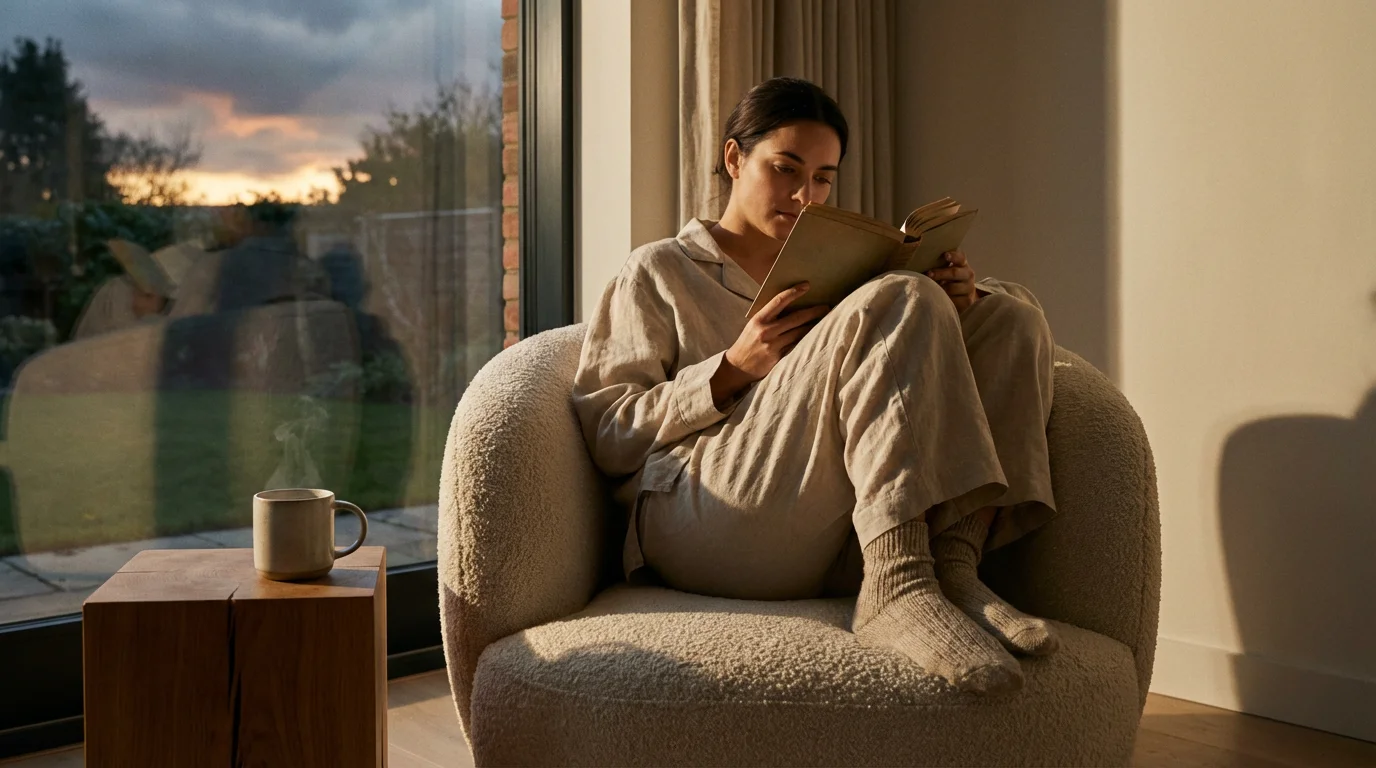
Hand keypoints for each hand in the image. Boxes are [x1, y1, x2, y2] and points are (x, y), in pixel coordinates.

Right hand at [711, 283, 828, 406]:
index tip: (807, 286)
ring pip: (800, 333)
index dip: (794, 292)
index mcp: (759, 319)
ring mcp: (773, 345)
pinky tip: (816, 337)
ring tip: (826, 321)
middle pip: (796, 318)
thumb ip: (770, 317)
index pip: (779, 301)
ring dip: (814, 326)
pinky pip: (797, 347)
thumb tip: (792, 306)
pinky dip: (807, 341)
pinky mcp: (778, 358)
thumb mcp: (754, 326)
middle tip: (827, 307)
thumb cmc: (748, 343)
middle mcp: (766, 331)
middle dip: (814, 311)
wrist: (737, 368)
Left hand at [925, 249, 978, 311]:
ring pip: (952, 288)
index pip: (960, 257)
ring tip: (928, 288)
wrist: (962, 295)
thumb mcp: (945, 269)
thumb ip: (938, 264)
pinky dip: (943, 299)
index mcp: (962, 264)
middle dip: (940, 273)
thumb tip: (921, 259)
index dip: (953, 256)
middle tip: (928, 274)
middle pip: (954, 273)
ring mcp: (969, 288)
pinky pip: (953, 301)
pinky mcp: (967, 301)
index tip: (945, 255)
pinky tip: (936, 298)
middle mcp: (968, 274)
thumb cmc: (948, 278)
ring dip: (939, 288)